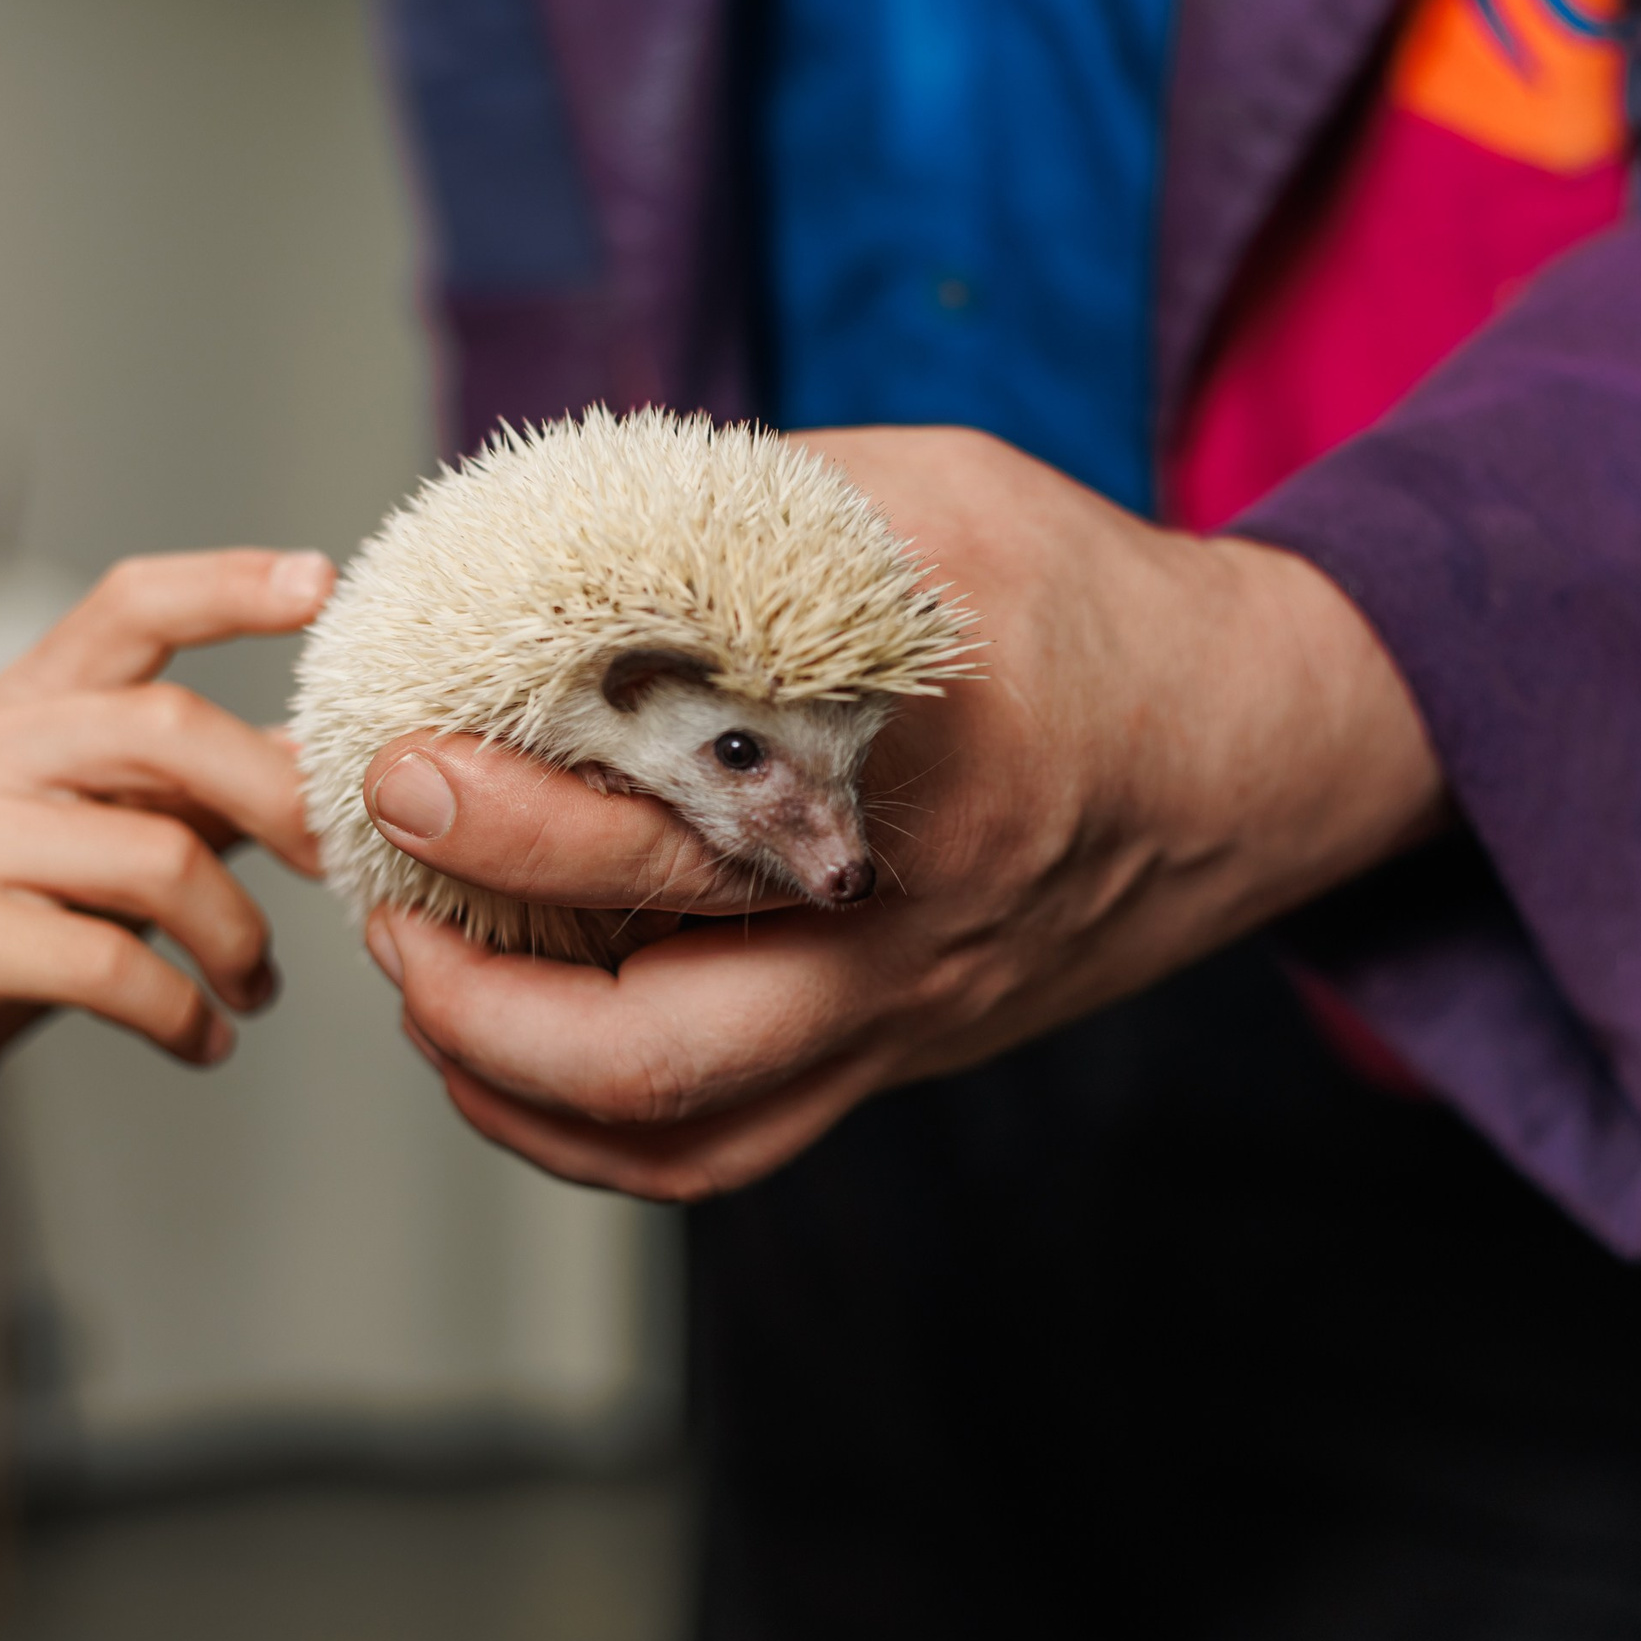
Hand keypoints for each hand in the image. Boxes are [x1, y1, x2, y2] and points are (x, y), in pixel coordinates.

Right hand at [0, 547, 335, 1146]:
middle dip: (280, 801)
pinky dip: (185, 1014)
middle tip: (336, 868)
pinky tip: (204, 1038)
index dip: (229, 585)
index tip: (323, 581)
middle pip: (167, 728)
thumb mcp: (99, 832)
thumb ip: (199, 789)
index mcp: (28, 705)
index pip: (129, 605)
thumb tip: (323, 753)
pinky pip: (112, 966)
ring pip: (159, 857)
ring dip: (239, 937)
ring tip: (253, 985)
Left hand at [361, 427, 1445, 1200]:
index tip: (410, 753)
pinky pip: (726, 1144)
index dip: (529, 811)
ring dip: (508, 1079)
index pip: (698, 825)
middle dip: (477, 973)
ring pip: (682, 1134)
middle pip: (667, 1034)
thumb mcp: (943, 496)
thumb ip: (754, 515)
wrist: (1256, 753)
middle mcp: (916, 931)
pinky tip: (505, 1041)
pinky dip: (583, 1119)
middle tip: (385, 867)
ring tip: (418, 972)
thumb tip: (550, 534)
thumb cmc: (1094, 607)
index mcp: (931, 769)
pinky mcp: (904, 1055)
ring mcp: (912, 1018)